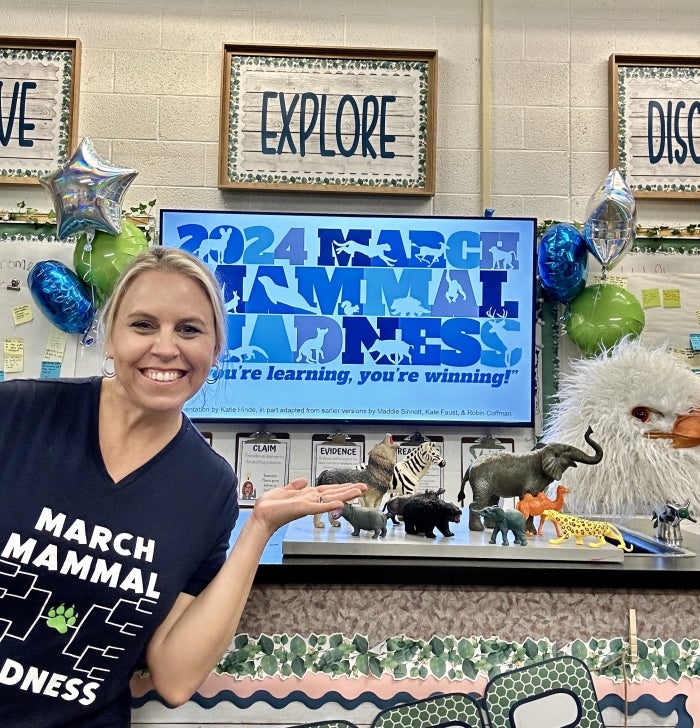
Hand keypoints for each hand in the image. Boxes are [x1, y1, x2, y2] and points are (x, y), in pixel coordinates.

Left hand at [249, 478, 366, 534]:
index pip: (327, 490)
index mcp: (306, 496)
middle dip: (349, 490)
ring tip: (358, 491)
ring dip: (345, 495)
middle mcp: (309, 500)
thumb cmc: (269, 507)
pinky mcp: (303, 508)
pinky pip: (319, 506)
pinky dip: (330, 505)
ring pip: (330, 498)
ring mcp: (308, 505)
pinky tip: (340, 504)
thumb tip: (303, 480)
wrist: (261, 516)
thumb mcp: (282, 491)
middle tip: (364, 487)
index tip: (353, 485)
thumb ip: (293, 486)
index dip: (340, 487)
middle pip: (333, 493)